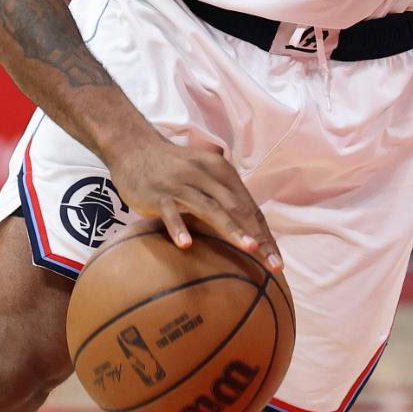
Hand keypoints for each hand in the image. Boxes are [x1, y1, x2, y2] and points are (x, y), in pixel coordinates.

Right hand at [105, 132, 282, 271]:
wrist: (135, 147)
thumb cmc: (175, 168)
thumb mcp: (204, 175)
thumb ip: (223, 197)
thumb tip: (248, 229)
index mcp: (222, 172)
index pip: (249, 207)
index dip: (265, 234)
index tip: (277, 262)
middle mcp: (206, 175)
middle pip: (238, 209)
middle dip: (258, 236)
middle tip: (272, 264)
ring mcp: (182, 184)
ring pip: (211, 208)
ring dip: (232, 229)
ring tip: (249, 248)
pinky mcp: (158, 194)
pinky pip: (170, 212)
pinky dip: (178, 228)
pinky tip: (186, 245)